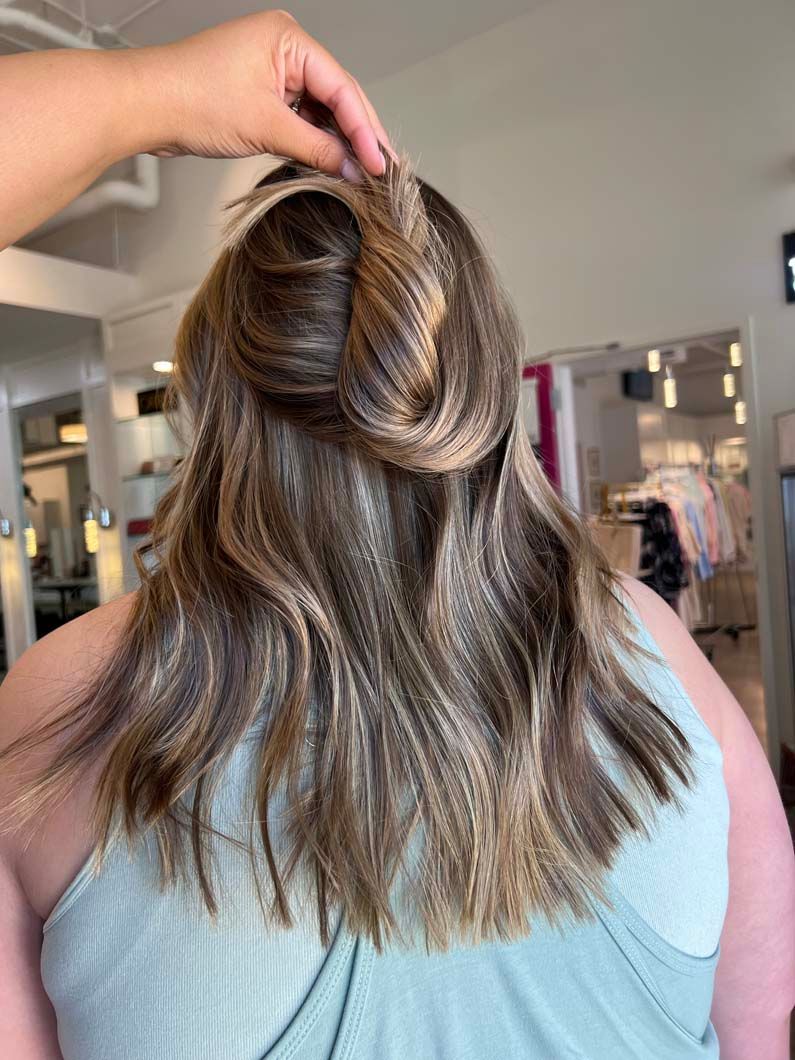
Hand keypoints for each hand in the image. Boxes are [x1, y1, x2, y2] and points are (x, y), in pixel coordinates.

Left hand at [132, 10, 389, 178]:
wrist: (145, 106)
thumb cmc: (191, 99)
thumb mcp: (265, 127)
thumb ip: (315, 148)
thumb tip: (351, 168)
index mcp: (289, 39)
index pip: (342, 88)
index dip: (365, 130)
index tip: (380, 164)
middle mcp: (284, 48)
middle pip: (336, 95)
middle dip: (358, 134)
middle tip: (380, 170)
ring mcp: (272, 69)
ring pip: (319, 108)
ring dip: (337, 140)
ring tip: (359, 172)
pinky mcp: (260, 91)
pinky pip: (299, 116)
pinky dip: (314, 139)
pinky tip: (329, 161)